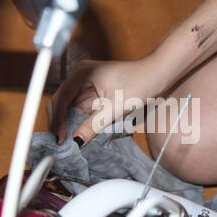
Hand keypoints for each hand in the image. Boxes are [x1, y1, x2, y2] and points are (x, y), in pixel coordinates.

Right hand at [48, 58, 163, 145]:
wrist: (158, 75)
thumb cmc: (141, 82)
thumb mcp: (116, 107)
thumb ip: (94, 124)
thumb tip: (76, 140)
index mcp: (82, 74)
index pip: (60, 98)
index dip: (57, 119)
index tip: (60, 137)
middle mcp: (80, 78)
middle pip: (62, 103)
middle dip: (60, 122)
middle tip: (62, 143)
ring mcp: (87, 86)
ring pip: (71, 109)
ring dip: (69, 124)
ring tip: (68, 142)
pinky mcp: (95, 94)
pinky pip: (82, 110)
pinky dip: (80, 122)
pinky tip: (80, 134)